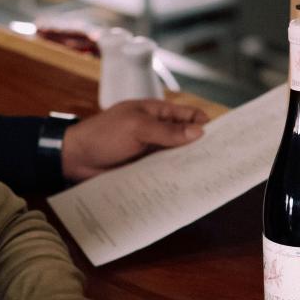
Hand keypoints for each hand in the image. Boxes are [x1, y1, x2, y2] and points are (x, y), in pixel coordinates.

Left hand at [61, 99, 207, 181]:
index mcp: (155, 112)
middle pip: (186, 137)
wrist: (75, 158)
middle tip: (220, 160)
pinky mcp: (145, 168)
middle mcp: (156, 130)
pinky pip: (164, 171)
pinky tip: (186, 186)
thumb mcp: (137, 128)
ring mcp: (151, 150)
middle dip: (201, 147)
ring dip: (188, 164)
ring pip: (177, 156)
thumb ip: (167, 131)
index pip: (188, 114)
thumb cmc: (103, 135)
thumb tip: (198, 132)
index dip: (206, 122)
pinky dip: (174, 176)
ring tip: (207, 176)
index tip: (223, 136)